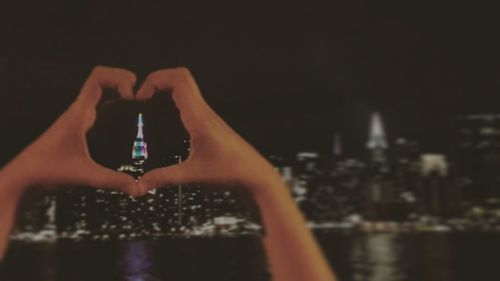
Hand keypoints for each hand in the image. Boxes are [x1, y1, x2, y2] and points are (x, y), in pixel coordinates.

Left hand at [5, 66, 140, 195]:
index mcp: (79, 112)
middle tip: (141, 96)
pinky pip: (100, 106)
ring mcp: (79, 117)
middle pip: (103, 79)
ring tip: (138, 103)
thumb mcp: (84, 175)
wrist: (24, 177)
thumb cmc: (48, 172)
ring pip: (101, 91)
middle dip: (124, 80)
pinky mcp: (80, 127)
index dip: (119, 78)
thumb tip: (139, 189)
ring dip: (119, 90)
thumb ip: (112, 181)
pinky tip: (127, 120)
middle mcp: (80, 110)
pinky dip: (115, 104)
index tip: (132, 95)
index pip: (98, 77)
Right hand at [137, 68, 281, 193]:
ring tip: (146, 105)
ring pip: (185, 88)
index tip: (140, 98)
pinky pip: (188, 101)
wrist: (254, 175)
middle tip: (140, 99)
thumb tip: (137, 187)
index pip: (179, 80)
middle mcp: (204, 111)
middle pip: (180, 77)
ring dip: (164, 89)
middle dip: (156, 81)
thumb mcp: (193, 175)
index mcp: (199, 117)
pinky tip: (162, 118)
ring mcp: (207, 115)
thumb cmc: (230, 172)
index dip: (155, 80)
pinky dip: (172, 101)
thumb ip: (163, 178)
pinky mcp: (208, 123)